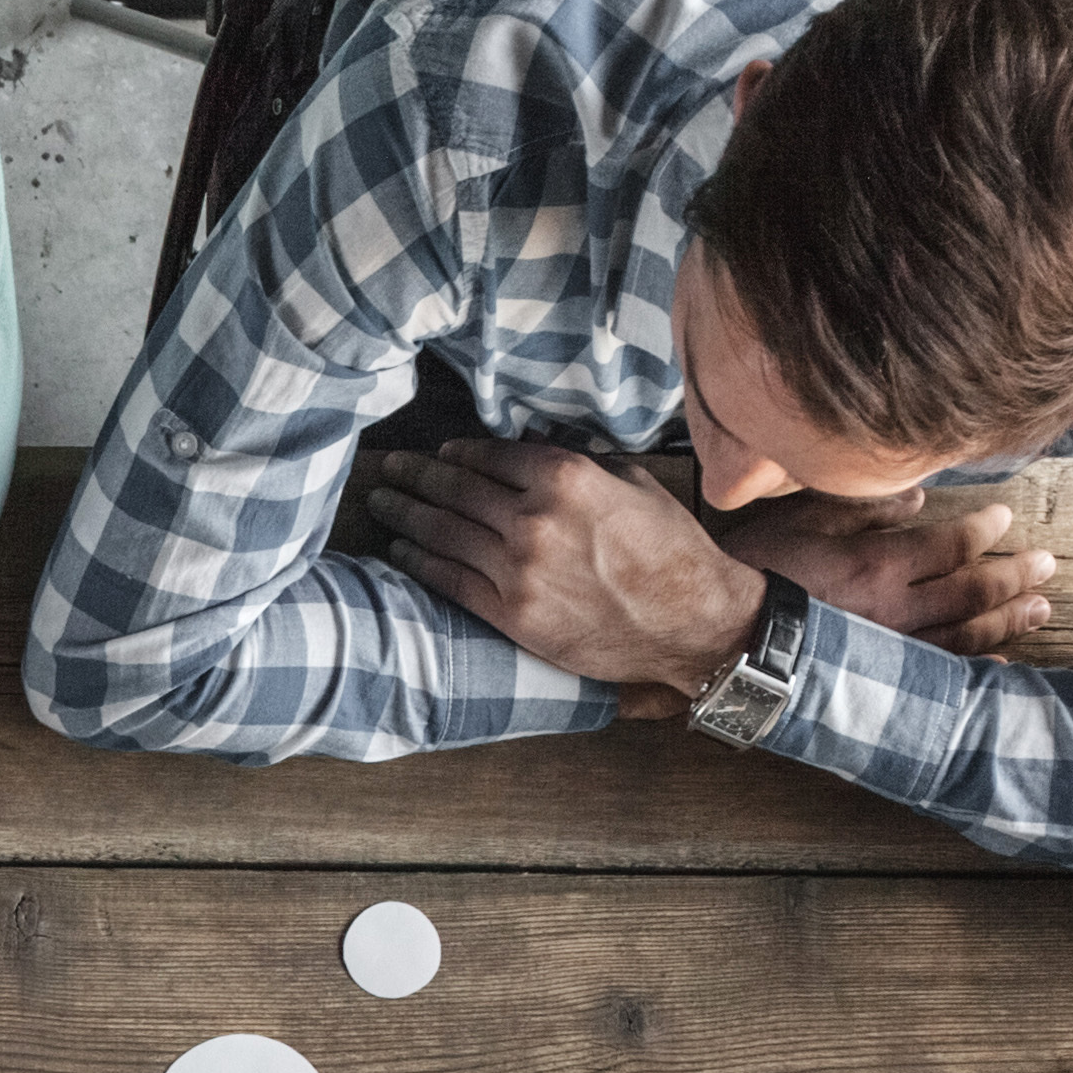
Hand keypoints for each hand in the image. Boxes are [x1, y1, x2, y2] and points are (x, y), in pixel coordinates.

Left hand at [367, 439, 767, 696]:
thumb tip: (534, 450)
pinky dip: (419, 562)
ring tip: (381, 502)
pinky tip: (400, 550)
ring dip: (405, 515)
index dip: (458, 453)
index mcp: (566, 478)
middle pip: (457, 490)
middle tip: (388, 468)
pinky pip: (451, 580)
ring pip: (444, 533)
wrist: (691, 622)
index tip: (439, 454)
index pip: (492, 456)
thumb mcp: (632, 484)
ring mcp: (519, 570)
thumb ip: (579, 464)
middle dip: (415, 476)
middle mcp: (535, 520)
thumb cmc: (671, 550)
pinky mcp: (513, 614)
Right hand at [715, 488, 1059, 654]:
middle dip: (1012, 576)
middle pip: (970, 593)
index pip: (950, 545)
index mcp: (877, 565)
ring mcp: (886, 652)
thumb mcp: (801, 520)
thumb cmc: (749, 572)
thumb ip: (863, 509)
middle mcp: (892, 611)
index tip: (1005, 517)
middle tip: (1046, 565)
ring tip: (1038, 608)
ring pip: (963, 637)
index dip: (982, 530)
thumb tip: (918, 501)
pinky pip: (936, 678)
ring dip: (1007, 621)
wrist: (713, 637)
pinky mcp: (874, 682)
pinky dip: (974, 670)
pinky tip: (1001, 663)